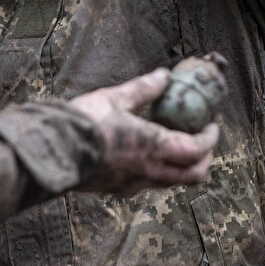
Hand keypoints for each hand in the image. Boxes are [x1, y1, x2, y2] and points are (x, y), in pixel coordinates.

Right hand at [69, 67, 217, 194]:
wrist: (53, 150)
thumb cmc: (84, 123)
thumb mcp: (115, 97)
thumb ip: (143, 88)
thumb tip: (163, 76)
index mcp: (153, 146)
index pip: (197, 149)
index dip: (209, 139)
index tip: (211, 127)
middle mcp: (148, 170)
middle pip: (192, 175)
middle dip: (203, 160)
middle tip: (202, 144)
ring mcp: (133, 183)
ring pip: (170, 183)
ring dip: (180, 168)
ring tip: (175, 148)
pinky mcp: (116, 189)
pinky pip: (147, 185)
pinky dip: (157, 173)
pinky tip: (144, 158)